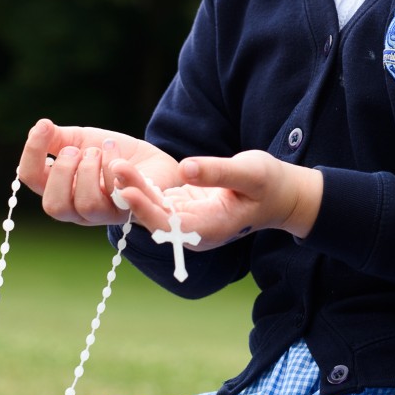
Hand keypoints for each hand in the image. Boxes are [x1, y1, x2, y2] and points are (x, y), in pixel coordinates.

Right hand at [18, 118, 179, 226]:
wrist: (152, 160)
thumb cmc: (113, 154)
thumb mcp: (82, 140)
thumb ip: (58, 138)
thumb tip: (40, 126)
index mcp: (60, 188)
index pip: (32, 179)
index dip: (32, 152)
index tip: (44, 126)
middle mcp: (77, 208)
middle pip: (54, 206)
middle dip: (63, 172)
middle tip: (78, 150)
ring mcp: (104, 214)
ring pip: (86, 205)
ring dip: (91, 172)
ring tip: (102, 151)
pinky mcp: (130, 211)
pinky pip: (119, 198)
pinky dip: (117, 171)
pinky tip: (121, 159)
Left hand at [116, 150, 322, 247]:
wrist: (280, 195)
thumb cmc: (270, 184)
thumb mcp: (250, 173)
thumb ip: (217, 172)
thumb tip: (185, 167)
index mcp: (208, 229)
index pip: (169, 224)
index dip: (146, 208)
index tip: (127, 190)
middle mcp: (192, 231)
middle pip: (155, 215)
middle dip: (133, 192)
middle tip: (115, 166)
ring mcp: (187, 220)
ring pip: (153, 206)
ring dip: (134, 187)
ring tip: (115, 163)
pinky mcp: (184, 207)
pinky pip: (159, 199)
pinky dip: (143, 185)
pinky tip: (126, 168)